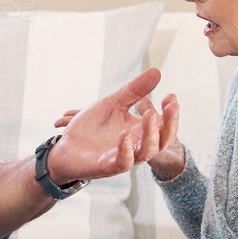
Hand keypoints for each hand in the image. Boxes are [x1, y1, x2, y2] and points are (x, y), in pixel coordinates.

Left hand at [43, 68, 180, 182]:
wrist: (66, 146)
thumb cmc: (92, 127)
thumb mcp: (114, 103)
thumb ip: (134, 90)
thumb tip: (156, 71)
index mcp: (141, 132)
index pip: (165, 126)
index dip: (171, 113)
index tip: (171, 96)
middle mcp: (136, 146)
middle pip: (162, 141)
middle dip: (169, 124)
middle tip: (171, 105)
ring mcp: (124, 157)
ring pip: (146, 152)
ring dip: (150, 134)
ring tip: (149, 114)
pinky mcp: (107, 166)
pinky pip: (123, 162)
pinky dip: (125, 149)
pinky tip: (124, 134)